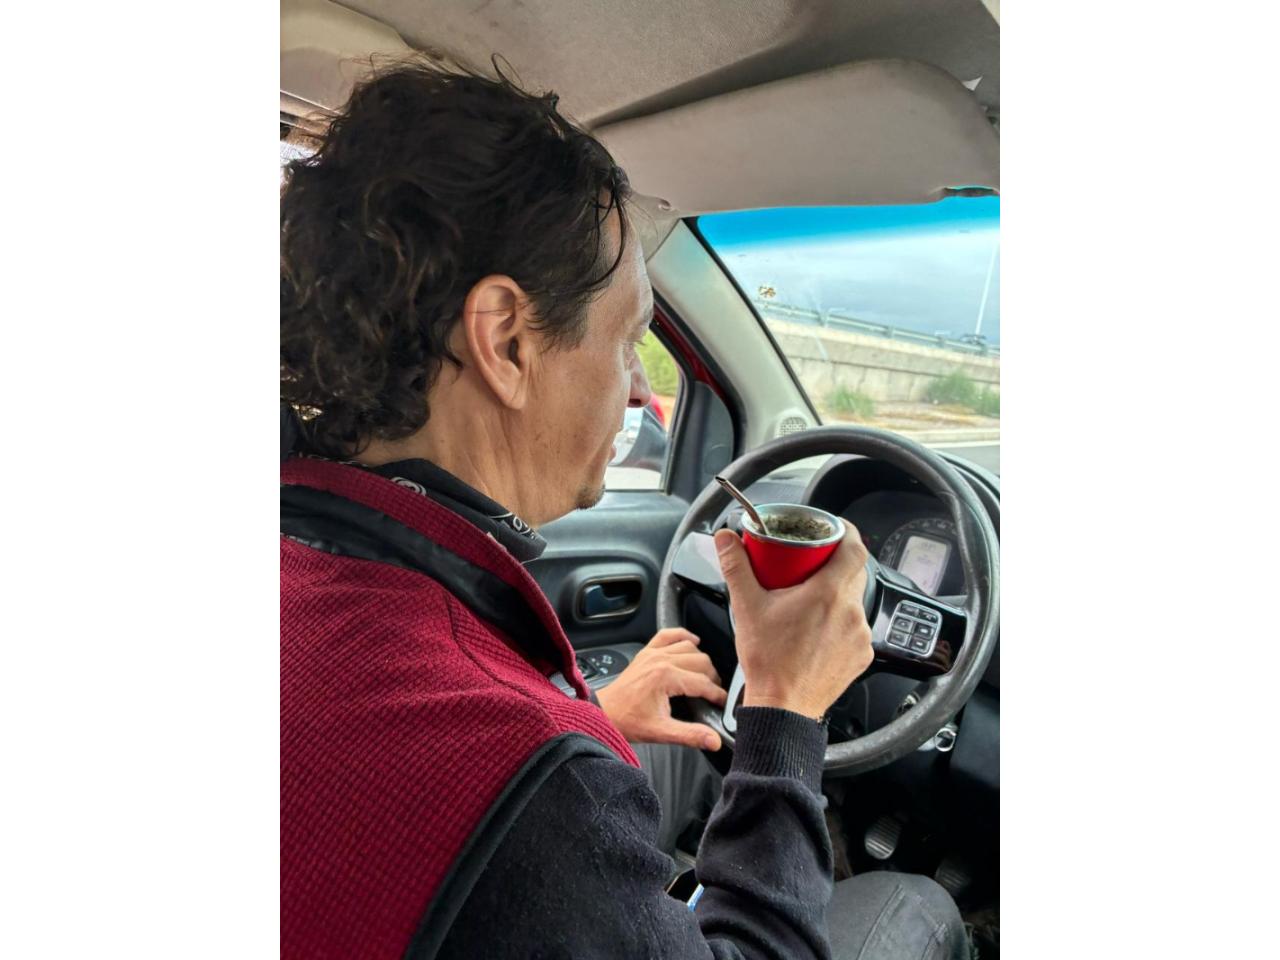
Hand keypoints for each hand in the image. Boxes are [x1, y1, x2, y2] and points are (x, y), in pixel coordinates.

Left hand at [595, 628, 728, 750]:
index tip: (722, 704)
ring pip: (689, 647)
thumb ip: (690, 735)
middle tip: (714, 693)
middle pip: (701, 662)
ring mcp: (653, 653)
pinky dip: (682, 635)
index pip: (703, 683)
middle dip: (712, 678)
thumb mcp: (661, 732)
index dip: (717, 694)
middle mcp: (661, 660)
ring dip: (701, 659)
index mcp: (666, 677)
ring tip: (705, 677)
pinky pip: (668, 634)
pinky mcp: (646, 652)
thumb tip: (713, 740)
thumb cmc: (627, 721)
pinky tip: (693, 642)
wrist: (604, 713)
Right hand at [713, 521, 873, 719]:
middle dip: (835, 563)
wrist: (783, 707)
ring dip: (837, 595)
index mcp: (828, 594)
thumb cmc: (769, 662)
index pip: (854, 548)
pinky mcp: (861, 655)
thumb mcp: (747, 607)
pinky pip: (855, 627)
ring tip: (811, 600)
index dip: (846, 532)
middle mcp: (851, 612)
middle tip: (812, 563)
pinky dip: (840, 622)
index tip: (835, 528)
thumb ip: (737, 567)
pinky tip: (819, 629)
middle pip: (854, 572)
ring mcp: (859, 635)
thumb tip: (727, 539)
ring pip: (854, 600)